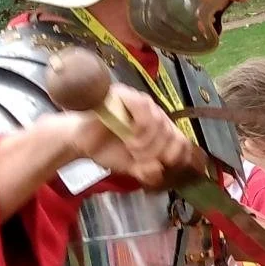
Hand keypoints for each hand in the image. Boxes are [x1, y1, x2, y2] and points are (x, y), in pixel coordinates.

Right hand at [64, 86, 199, 189]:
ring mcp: (142, 102)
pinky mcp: (125, 94)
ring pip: (160, 124)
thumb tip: (158, 171)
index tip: (158, 166)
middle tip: (137, 157)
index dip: (176, 158)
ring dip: (146, 144)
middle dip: (155, 154)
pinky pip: (143, 107)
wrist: (80, 141)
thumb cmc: (108, 150)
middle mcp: (156, 113)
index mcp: (162, 130)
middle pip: (172, 136)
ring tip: (130, 147)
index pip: (184, 143)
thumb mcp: (133, 167)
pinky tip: (128, 136)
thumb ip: (149, 172)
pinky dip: (138, 127)